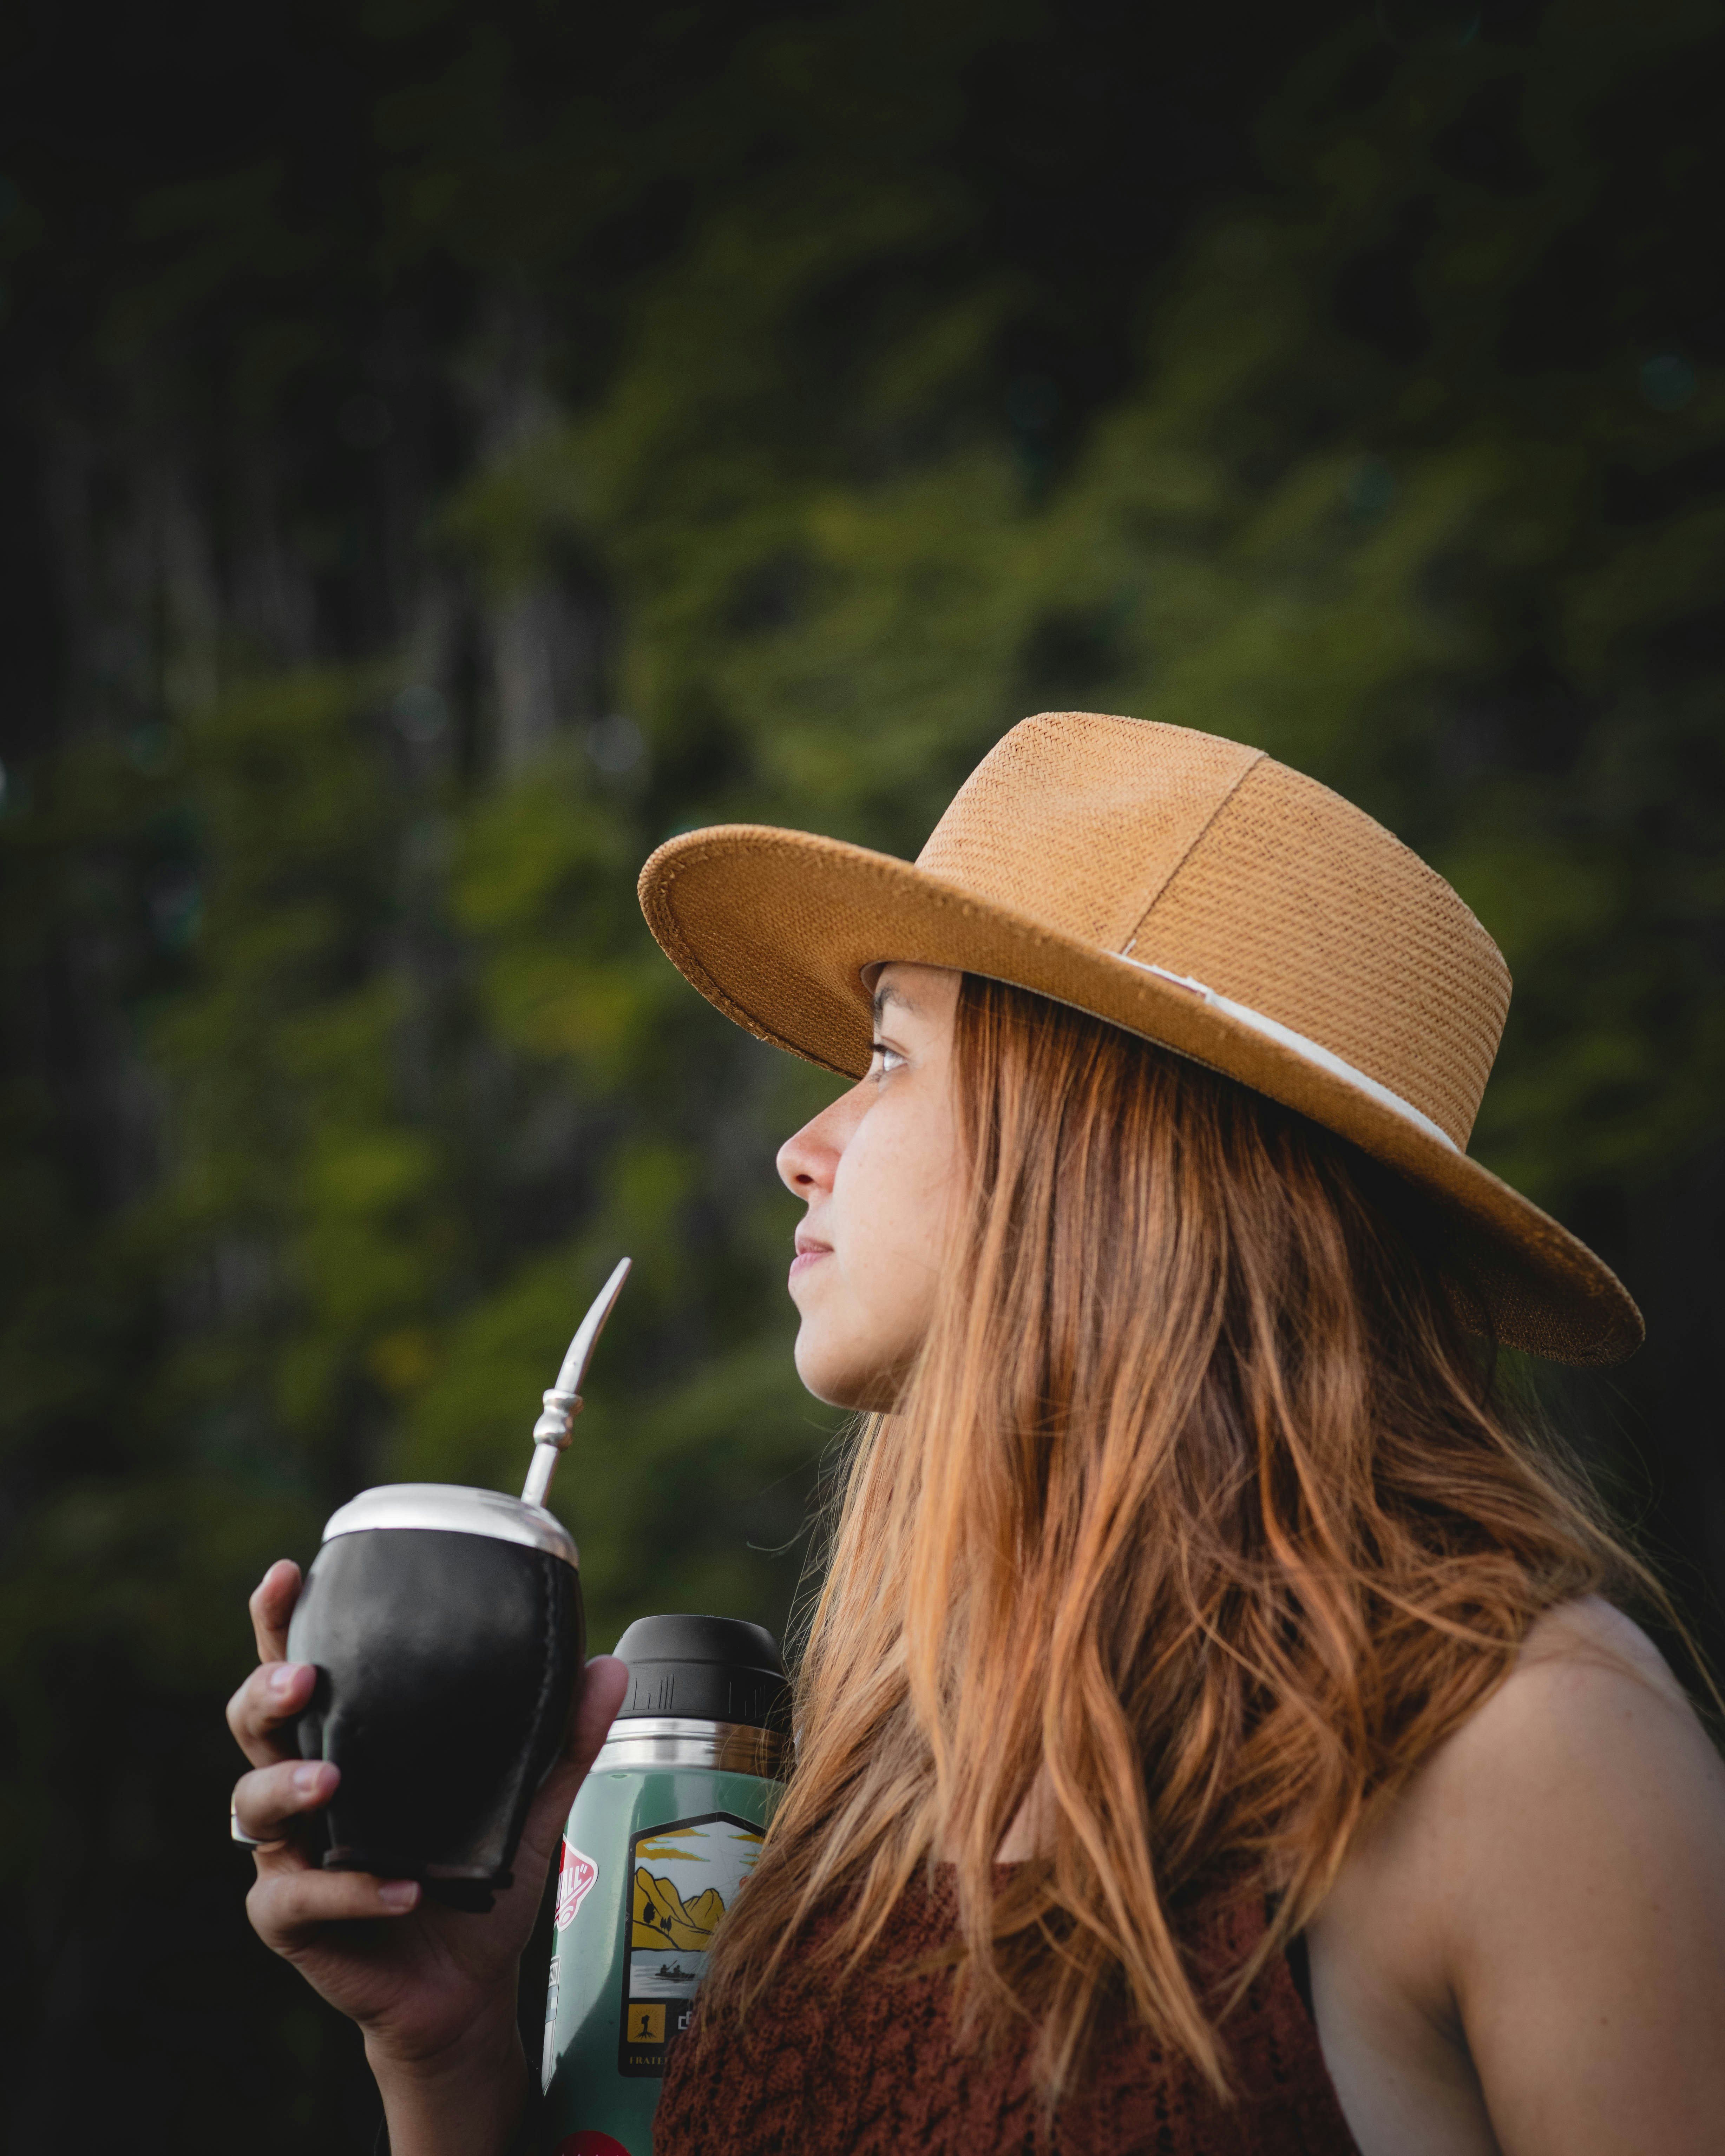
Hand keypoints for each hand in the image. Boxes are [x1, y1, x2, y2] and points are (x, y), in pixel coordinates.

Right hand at [228, 1559, 628, 2151]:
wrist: (467, 1985)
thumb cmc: (477, 1878)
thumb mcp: (528, 1805)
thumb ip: (562, 1739)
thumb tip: (609, 1666)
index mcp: (349, 1742)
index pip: (298, 1668)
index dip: (281, 1622)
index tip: (286, 1574)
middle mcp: (305, 1789)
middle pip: (255, 1726)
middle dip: (266, 1693)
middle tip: (302, 1678)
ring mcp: (290, 1855)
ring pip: (252, 1806)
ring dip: (288, 1789)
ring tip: (330, 1784)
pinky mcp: (292, 1921)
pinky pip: (300, 1900)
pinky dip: (350, 1893)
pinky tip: (402, 1891)